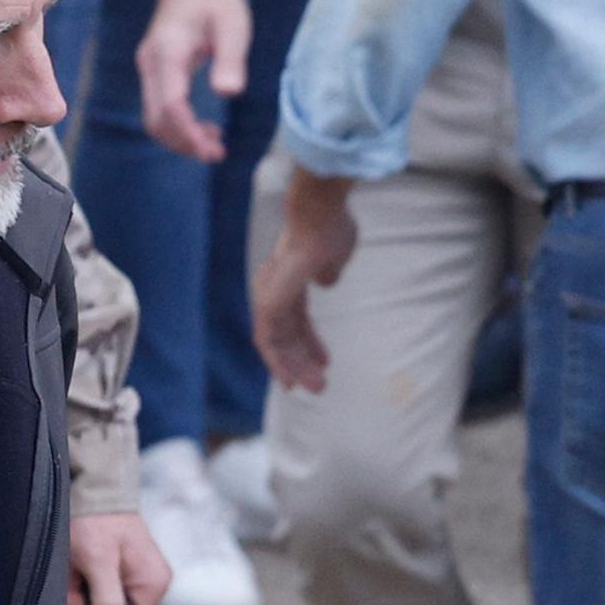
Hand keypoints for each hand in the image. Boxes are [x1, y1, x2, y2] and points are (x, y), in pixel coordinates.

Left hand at [65, 513, 169, 604]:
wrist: (93, 487)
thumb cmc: (95, 523)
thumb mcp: (98, 563)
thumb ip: (107, 603)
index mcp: (153, 587)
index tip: (82, 595)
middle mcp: (152, 584)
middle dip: (86, 600)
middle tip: (76, 574)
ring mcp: (139, 575)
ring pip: (101, 601)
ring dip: (81, 588)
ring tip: (76, 562)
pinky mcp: (123, 567)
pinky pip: (99, 586)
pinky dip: (83, 577)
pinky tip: (80, 560)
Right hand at [137, 0, 251, 162]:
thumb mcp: (233, 25)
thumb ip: (231, 59)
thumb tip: (228, 93)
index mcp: (168, 51)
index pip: (170, 104)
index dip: (188, 133)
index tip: (212, 151)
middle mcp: (151, 61)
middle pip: (156, 118)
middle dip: (184, 142)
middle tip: (217, 154)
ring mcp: (149, 66)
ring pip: (154, 117)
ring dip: (180, 137)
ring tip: (214, 146)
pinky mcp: (154, 70)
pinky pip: (158, 106)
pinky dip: (177, 125)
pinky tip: (204, 129)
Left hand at [251, 170, 359, 395]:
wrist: (319, 216)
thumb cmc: (331, 229)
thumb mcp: (337, 256)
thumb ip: (331, 271)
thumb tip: (326, 282)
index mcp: (292, 278)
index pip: (298, 318)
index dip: (310, 341)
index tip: (325, 361)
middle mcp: (276, 289)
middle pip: (287, 333)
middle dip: (303, 360)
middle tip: (320, 385)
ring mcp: (269, 296)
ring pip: (276, 342)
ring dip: (293, 367)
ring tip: (315, 388)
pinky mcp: (267, 303)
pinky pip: (267, 341)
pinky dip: (277, 362)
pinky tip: (289, 379)